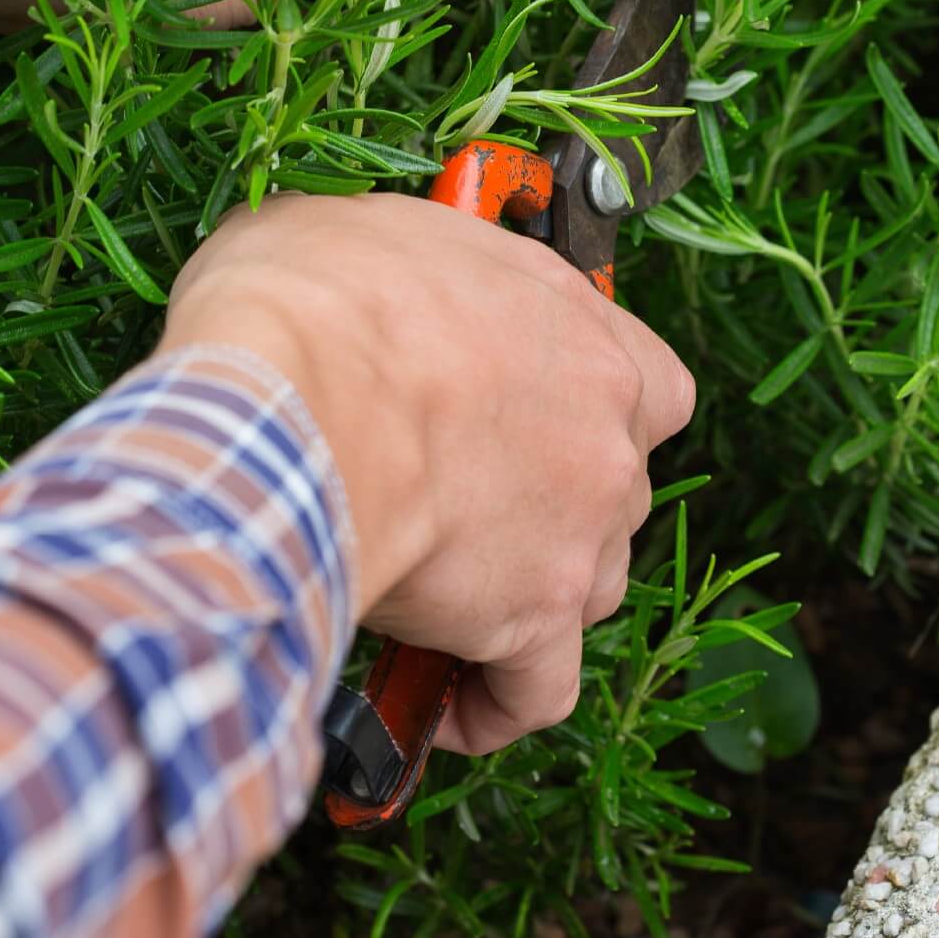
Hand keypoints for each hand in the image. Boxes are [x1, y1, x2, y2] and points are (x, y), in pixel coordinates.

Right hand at [157, 190, 695, 755]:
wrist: (287, 402)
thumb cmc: (316, 299)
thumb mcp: (367, 232)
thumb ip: (411, 269)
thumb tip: (360, 275)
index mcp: (582, 326)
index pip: (652, 383)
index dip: (599, 410)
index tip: (537, 419)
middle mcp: (607, 426)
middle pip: (612, 487)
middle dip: (551, 503)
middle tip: (458, 502)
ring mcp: (582, 526)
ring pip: (587, 582)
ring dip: (530, 594)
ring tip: (441, 597)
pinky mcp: (534, 618)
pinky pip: (539, 689)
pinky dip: (499, 703)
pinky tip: (448, 706)